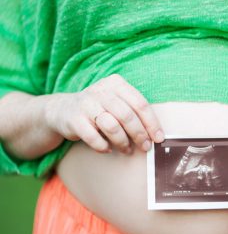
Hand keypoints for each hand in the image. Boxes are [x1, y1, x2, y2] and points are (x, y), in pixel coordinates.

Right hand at [44, 74, 164, 153]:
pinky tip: (107, 149)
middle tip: (145, 147)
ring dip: (122, 142)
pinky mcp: (74, 119)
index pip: (140, 104)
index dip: (152, 123)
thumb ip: (134, 114)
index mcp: (116, 84)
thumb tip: (155, 135)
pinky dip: (103, 146)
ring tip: (126, 149)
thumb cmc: (99, 109)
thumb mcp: (117, 103)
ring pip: (112, 126)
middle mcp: (101, 91)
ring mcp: (86, 104)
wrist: (63, 110)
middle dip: (139, 134)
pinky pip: (93, 137)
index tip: (158, 138)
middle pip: (127, 116)